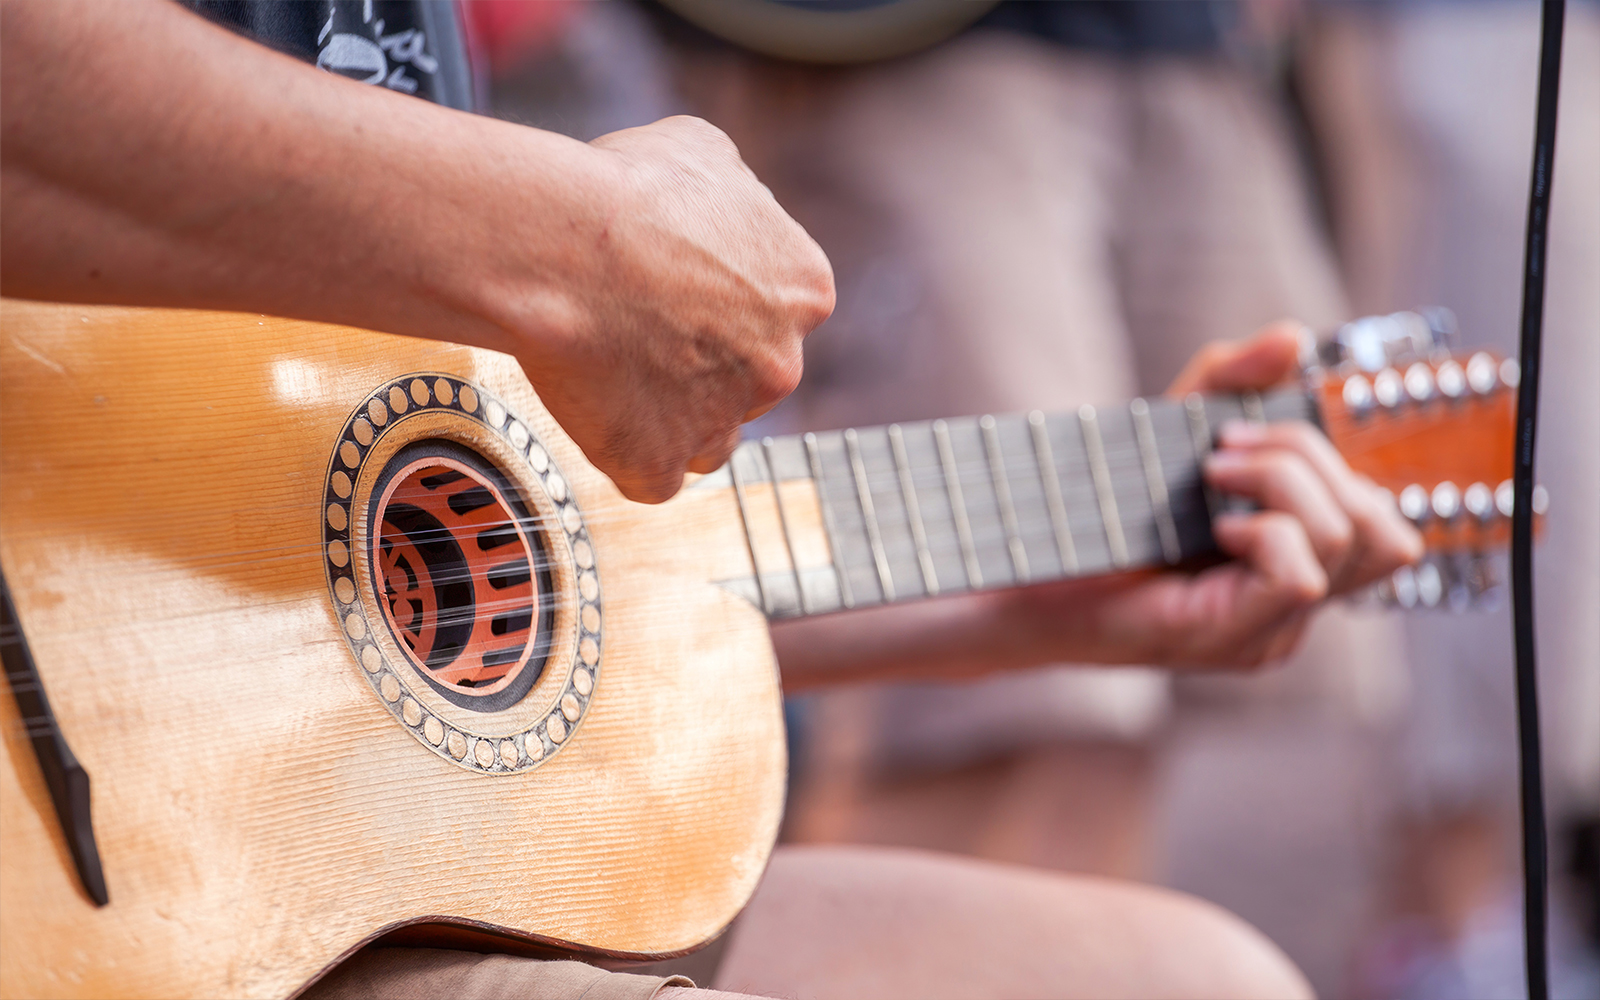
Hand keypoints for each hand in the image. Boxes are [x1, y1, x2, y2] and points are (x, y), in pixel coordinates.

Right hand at [505, 117, 834, 502]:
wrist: (562, 247)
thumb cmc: (626, 188)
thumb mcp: (701, 151)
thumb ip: (734, 196)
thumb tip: (725, 205)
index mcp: (805, 290)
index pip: (775, 311)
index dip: (720, 302)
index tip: (673, 290)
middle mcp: (782, 364)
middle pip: (747, 376)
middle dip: (700, 360)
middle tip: (633, 327)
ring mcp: (724, 422)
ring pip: (707, 434)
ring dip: (671, 414)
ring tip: (612, 373)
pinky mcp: (661, 463)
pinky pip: (651, 474)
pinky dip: (624, 450)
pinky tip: (593, 409)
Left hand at [1007, 321, 1423, 667]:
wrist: (1016, 574)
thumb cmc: (1092, 513)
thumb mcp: (1169, 432)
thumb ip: (1229, 382)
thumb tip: (1292, 338)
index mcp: (1293, 570)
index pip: (1386, 530)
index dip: (1331, 464)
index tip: (1236, 438)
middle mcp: (1292, 614)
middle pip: (1383, 532)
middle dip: (1309, 461)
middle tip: (1222, 456)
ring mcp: (1268, 634)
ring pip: (1347, 543)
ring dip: (1284, 484)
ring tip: (1211, 482)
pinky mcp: (1228, 639)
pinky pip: (1299, 575)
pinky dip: (1263, 528)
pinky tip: (1212, 527)